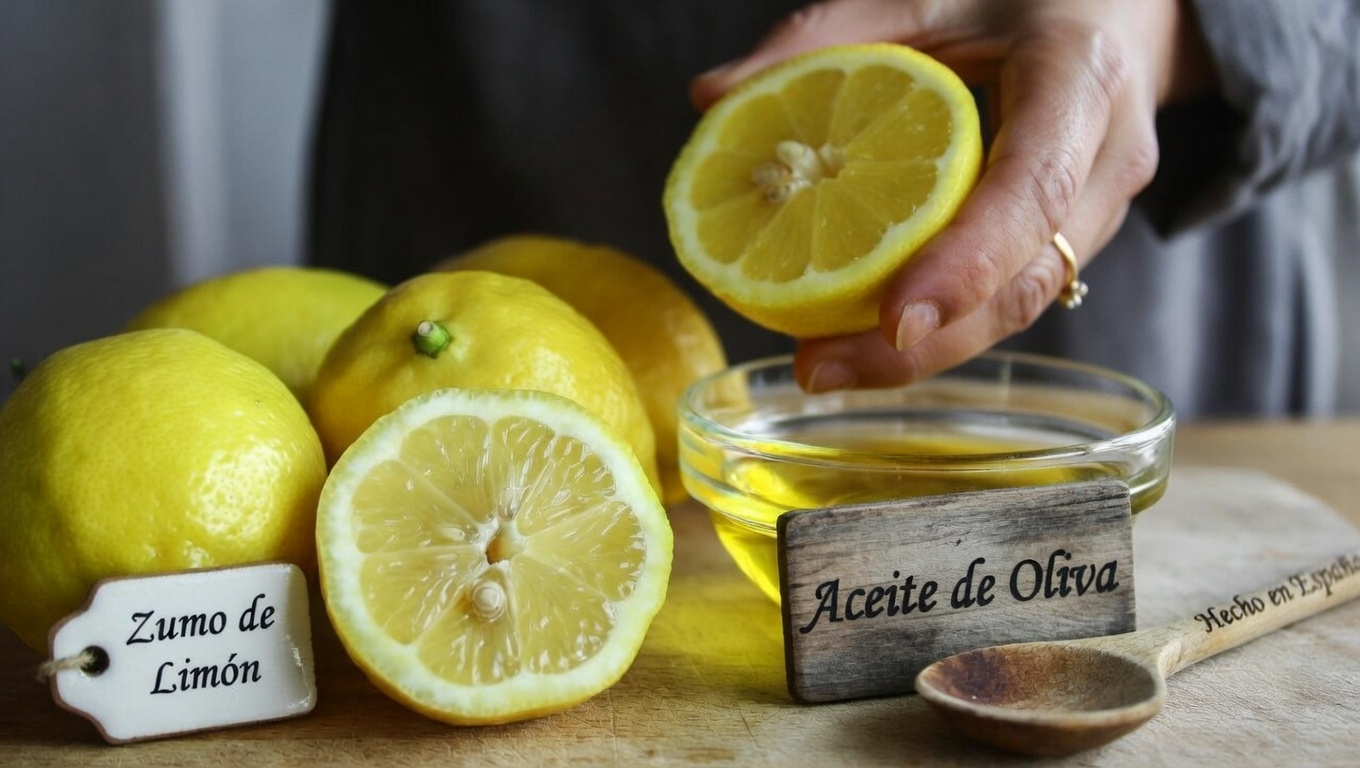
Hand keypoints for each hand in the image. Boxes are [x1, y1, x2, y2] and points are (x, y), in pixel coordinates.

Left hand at [691, 0, 1213, 391]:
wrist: (1116, 12)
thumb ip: (823, 37)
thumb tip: (708, 95)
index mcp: (1081, 76)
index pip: (1032, 188)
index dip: (965, 263)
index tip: (892, 320)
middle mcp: (1109, 157)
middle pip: (1027, 280)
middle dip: (927, 344)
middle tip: (818, 368)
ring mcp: (1101, 209)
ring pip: (1021, 305)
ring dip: (925, 353)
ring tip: (822, 366)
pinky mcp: (1076, 240)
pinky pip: (1010, 295)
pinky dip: (941, 325)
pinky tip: (861, 339)